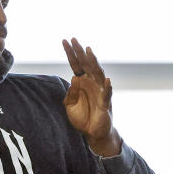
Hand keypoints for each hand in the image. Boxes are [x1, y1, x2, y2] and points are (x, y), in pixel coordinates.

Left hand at [62, 38, 120, 156]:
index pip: (76, 64)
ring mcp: (100, 91)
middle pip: (86, 64)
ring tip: (88, 51)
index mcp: (82, 82)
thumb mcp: (70, 105)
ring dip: (93, 62)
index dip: (71, 53)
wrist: (93, 133)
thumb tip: (74, 79)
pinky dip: (107, 87)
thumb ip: (70, 93)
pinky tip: (107, 80)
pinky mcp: (105, 103)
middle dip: (80, 52)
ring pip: (98, 73)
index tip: (65, 40)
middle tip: (74, 40)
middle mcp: (92, 83)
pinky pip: (107, 94)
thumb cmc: (82, 117)